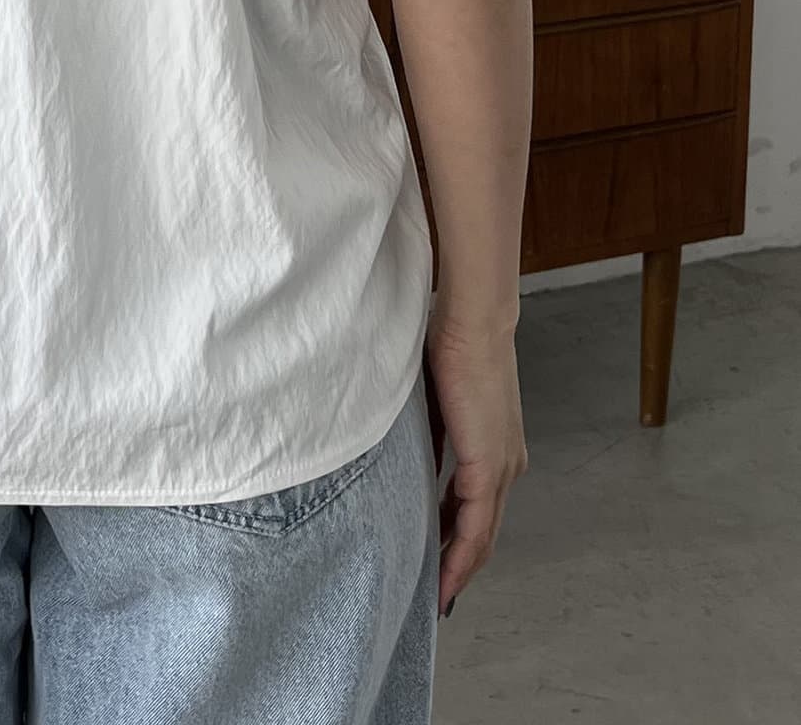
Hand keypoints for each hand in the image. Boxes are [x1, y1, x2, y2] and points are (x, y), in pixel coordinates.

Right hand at [425, 313, 528, 617]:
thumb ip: (431, 437)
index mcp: (497, 449)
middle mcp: (508, 466)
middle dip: (458, 566)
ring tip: (436, 595)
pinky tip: (443, 576)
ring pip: (482, 537)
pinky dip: (459, 556)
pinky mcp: (489, 467)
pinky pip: (474, 526)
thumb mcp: (436, 402)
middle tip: (434, 595)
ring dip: (459, 568)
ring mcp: (502, 468)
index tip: (437, 565)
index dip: (459, 542)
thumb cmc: (451, 346)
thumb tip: (412, 461)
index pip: (479, 510)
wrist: (473, 324)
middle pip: (484, 534)